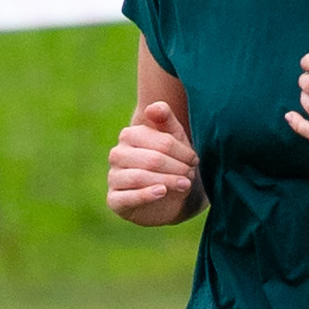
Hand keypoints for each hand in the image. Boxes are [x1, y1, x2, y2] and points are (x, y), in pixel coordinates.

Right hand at [107, 95, 198, 224]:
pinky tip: (162, 192)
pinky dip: (146, 194)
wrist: (168, 197)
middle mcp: (117, 154)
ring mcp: (113, 177)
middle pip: (152, 160)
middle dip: (176, 168)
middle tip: (191, 174)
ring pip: (140, 177)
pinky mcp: (114, 200)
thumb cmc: (171, 162)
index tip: (194, 160)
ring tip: (184, 184)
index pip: (161, 142)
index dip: (182, 152)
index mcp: (129, 135)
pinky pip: (128, 197)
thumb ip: (166, 119)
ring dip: (167, 181)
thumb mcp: (174, 139)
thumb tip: (153, 108)